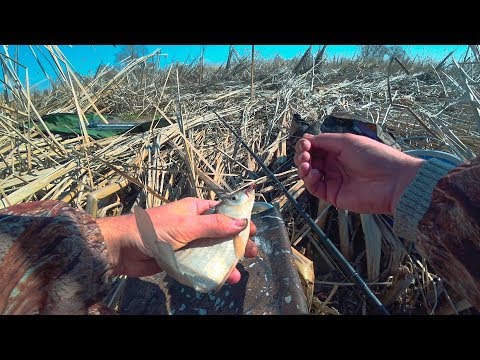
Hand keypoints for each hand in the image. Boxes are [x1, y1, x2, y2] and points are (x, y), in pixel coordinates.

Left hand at [98, 197, 257, 281]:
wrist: (123, 249)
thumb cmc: (154, 229)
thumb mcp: (187, 225)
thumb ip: (214, 226)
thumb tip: (241, 223)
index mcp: (196, 209)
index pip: (223, 212)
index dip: (239, 220)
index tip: (254, 231)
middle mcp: (194, 224)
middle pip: (221, 233)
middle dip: (236, 244)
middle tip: (252, 254)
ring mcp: (188, 243)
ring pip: (211, 251)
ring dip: (225, 260)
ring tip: (238, 271)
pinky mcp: (181, 259)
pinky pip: (200, 264)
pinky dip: (210, 271)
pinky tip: (222, 279)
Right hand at [294, 133, 424, 213]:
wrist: (392, 180)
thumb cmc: (375, 157)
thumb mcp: (348, 141)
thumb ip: (325, 140)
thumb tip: (307, 139)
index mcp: (339, 151)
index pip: (315, 147)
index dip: (307, 145)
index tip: (305, 143)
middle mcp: (335, 165)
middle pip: (310, 160)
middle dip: (303, 155)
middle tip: (304, 153)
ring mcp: (333, 180)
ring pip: (309, 174)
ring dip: (303, 167)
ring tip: (306, 163)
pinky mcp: (333, 195)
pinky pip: (315, 188)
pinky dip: (309, 180)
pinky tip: (314, 173)